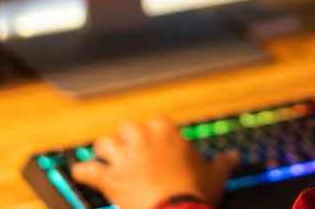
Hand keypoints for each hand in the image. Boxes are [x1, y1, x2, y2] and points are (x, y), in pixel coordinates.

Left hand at [71, 116, 237, 208]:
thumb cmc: (195, 193)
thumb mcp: (215, 176)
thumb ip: (223, 164)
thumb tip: (233, 158)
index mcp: (168, 134)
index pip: (157, 121)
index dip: (155, 131)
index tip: (157, 140)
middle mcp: (143, 140)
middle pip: (127, 126)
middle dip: (127, 137)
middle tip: (130, 148)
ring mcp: (124, 158)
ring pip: (104, 143)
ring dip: (104, 150)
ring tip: (106, 156)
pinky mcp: (111, 179)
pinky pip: (88, 169)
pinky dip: (83, 171)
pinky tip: (81, 172)